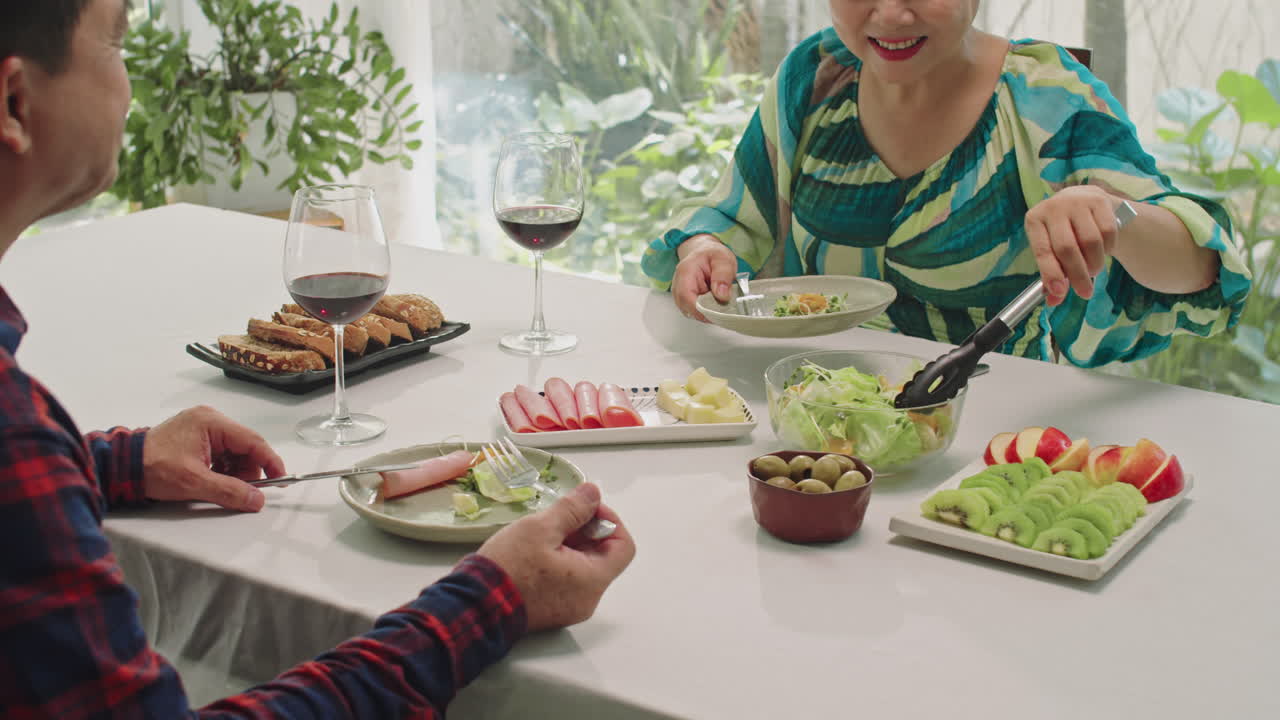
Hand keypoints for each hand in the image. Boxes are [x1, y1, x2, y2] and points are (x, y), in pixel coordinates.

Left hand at [142, 406, 285, 511]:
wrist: (121, 469)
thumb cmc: (152, 467)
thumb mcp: (195, 483)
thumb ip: (230, 491)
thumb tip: (256, 500)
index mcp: (211, 422)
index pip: (253, 442)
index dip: (270, 462)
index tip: (279, 480)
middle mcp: (209, 420)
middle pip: (244, 447)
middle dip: (247, 471)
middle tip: (245, 492)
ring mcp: (202, 428)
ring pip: (233, 453)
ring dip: (233, 473)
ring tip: (220, 488)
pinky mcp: (195, 439)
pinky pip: (221, 455)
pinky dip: (222, 470)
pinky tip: (213, 482)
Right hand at [477, 483, 635, 631]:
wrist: (472, 606)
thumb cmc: (507, 568)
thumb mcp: (540, 528)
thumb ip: (572, 508)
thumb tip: (593, 492)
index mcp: (592, 581)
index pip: (623, 546)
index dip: (608, 521)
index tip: (584, 508)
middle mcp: (587, 599)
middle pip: (602, 555)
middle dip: (584, 530)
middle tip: (557, 517)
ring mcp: (569, 607)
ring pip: (582, 566)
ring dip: (569, 543)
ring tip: (541, 532)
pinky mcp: (551, 610)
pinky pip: (566, 579)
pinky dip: (557, 560)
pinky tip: (533, 550)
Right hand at [672, 234, 737, 321]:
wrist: (704, 253)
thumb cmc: (712, 255)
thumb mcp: (723, 259)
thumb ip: (723, 275)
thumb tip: (722, 296)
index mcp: (685, 272)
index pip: (687, 297)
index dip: (702, 309)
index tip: (719, 313)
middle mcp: (678, 285)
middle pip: (688, 308)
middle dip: (708, 312)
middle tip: (725, 307)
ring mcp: (680, 295)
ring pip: (692, 313)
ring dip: (708, 312)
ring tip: (720, 303)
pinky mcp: (685, 301)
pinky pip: (695, 312)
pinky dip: (706, 311)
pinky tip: (715, 304)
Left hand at [1024, 185, 1124, 305]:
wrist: (1083, 200)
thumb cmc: (1063, 232)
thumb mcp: (1052, 249)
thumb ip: (1052, 275)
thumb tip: (1053, 302)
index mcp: (1034, 220)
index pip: (1042, 251)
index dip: (1051, 274)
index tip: (1059, 293)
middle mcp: (1053, 207)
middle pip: (1067, 248)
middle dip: (1077, 275)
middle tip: (1085, 292)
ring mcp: (1077, 201)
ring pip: (1090, 241)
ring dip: (1094, 264)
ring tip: (1093, 270)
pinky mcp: (1099, 200)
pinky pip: (1108, 232)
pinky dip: (1107, 249)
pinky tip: (1103, 251)